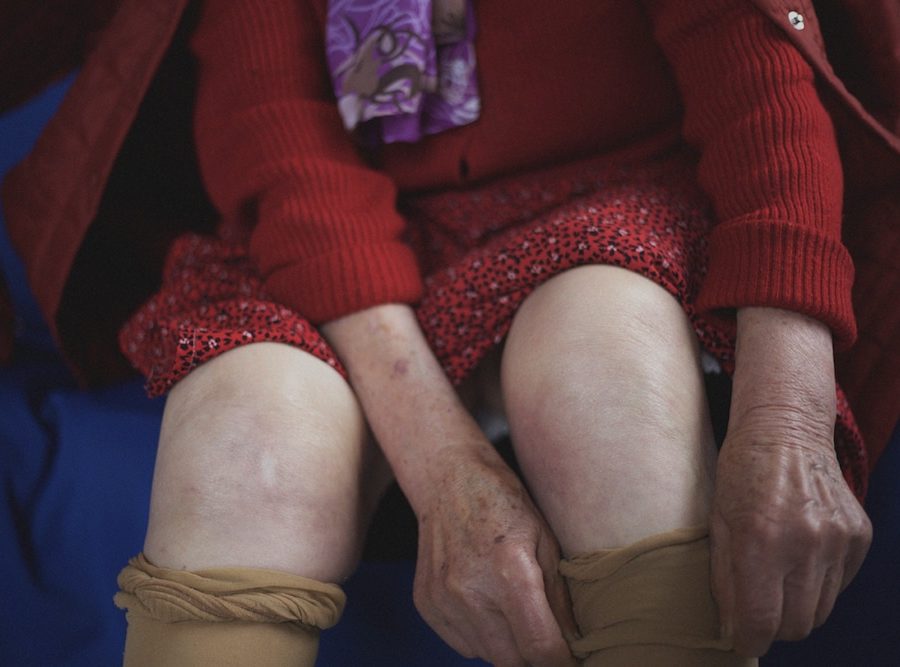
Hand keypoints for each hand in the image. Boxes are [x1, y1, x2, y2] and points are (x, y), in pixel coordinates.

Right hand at [413, 450, 577, 666]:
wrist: (449, 479)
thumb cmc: (503, 503)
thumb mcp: (546, 541)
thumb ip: (560, 599)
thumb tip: (574, 644)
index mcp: (509, 572)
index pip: (540, 648)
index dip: (562, 661)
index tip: (571, 659)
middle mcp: (471, 592)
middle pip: (513, 661)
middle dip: (534, 655)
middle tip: (543, 631)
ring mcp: (443, 600)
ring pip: (487, 655)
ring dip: (507, 645)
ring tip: (511, 607)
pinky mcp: (426, 604)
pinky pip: (462, 644)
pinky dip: (481, 635)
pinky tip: (486, 602)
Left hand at [711, 425, 870, 656]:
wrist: (786, 428)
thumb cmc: (741, 472)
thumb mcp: (718, 522)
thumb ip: (724, 580)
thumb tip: (732, 629)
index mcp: (761, 540)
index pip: (761, 621)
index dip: (749, 639)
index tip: (742, 640)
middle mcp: (806, 543)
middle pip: (797, 625)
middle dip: (774, 627)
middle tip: (758, 609)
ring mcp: (838, 539)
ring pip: (821, 610)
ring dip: (798, 606)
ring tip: (778, 577)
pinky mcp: (859, 535)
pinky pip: (840, 584)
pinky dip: (820, 583)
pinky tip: (801, 555)